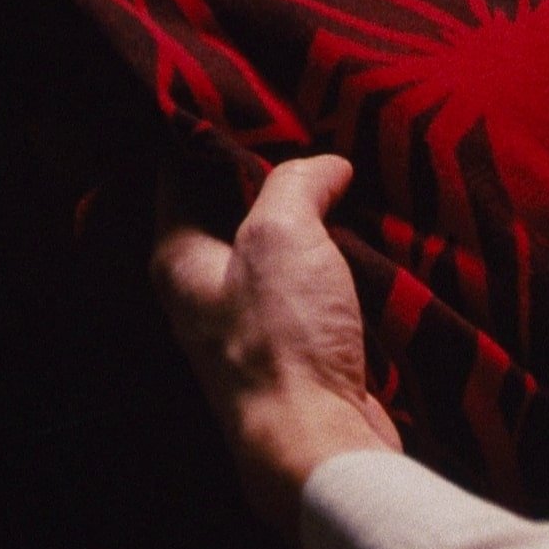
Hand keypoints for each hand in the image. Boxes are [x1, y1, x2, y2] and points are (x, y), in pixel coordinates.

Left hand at [151, 155, 400, 537]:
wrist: (320, 443)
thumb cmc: (283, 340)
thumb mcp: (283, 235)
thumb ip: (297, 184)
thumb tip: (327, 166)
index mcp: (178, 262)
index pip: (179, 177)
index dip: (215, 138)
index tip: (257, 105)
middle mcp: (203, 297)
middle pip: (233, 217)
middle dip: (274, 181)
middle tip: (318, 139)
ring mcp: (250, 330)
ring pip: (279, 257)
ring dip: (314, 227)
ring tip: (354, 185)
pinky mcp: (298, 357)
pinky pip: (313, 296)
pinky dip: (338, 270)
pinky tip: (371, 248)